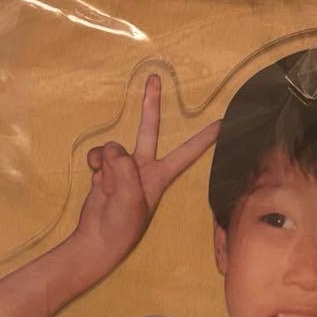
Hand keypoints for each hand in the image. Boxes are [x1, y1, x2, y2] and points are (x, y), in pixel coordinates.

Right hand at [74, 74, 219, 274]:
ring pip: (113, 148)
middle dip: (150, 103)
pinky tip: (93, 179)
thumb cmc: (121, 225)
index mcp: (160, 176)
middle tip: (155, 78)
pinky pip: (98, 155)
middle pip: (149, 129)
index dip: (204, 138)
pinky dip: (93, 164)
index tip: (223, 122)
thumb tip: (112, 150)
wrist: (97, 238)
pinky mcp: (105, 170)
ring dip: (104, 164)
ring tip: (105, 188)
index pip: (187, 152)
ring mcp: (123, 167)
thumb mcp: (129, 197)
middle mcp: (144, 167)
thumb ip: (122, 168)